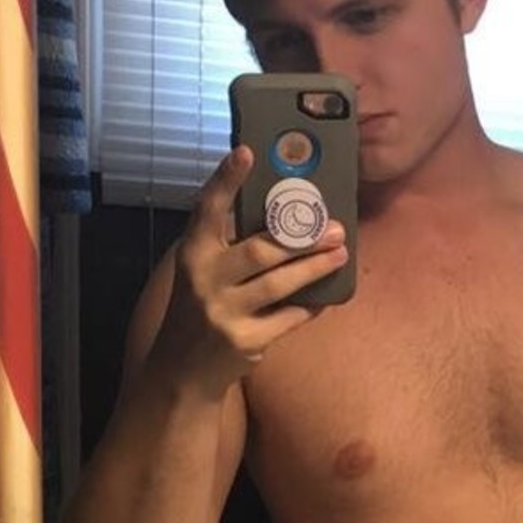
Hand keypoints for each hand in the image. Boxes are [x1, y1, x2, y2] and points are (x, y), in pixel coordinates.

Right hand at [148, 146, 348, 390]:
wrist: (183, 370)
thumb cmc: (201, 308)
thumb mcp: (202, 271)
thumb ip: (229, 245)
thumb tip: (284, 214)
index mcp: (193, 254)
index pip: (207, 210)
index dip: (226, 181)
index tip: (246, 152)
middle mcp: (204, 280)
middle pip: (259, 250)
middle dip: (302, 237)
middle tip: (334, 226)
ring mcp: (224, 313)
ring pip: (279, 284)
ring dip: (315, 267)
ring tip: (340, 253)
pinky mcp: (246, 341)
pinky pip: (289, 317)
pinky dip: (311, 304)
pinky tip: (328, 293)